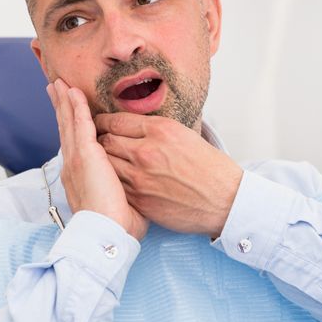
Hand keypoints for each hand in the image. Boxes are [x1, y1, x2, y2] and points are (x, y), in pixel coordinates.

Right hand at [47, 81, 147, 240]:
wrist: (107, 234)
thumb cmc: (118, 227)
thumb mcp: (122, 201)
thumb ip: (124, 188)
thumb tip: (138, 186)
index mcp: (80, 177)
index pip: (74, 145)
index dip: (69, 127)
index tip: (67, 114)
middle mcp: (73, 166)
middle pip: (65, 129)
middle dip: (61, 108)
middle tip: (55, 89)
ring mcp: (76, 160)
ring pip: (68, 123)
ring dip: (64, 101)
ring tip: (59, 84)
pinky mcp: (84, 156)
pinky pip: (78, 124)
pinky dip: (75, 107)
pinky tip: (73, 92)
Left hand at [95, 113, 242, 236]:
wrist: (225, 201)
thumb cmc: (211, 170)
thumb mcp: (186, 135)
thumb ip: (157, 130)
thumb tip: (135, 127)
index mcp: (160, 129)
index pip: (116, 120)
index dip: (102, 121)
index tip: (100, 123)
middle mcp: (146, 151)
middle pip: (106, 140)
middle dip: (98, 139)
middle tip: (96, 141)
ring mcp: (140, 177)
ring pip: (106, 163)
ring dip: (103, 162)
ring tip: (105, 162)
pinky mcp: (140, 199)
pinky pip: (116, 185)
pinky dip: (113, 181)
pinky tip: (116, 180)